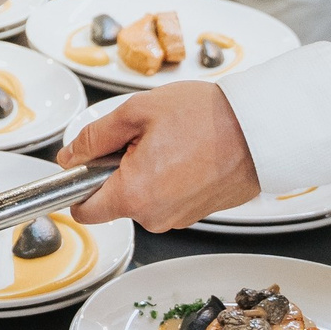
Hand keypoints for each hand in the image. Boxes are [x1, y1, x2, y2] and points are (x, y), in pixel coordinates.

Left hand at [55, 82, 258, 228]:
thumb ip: (94, 137)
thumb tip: (70, 155)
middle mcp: (155, 216)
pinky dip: (168, 178)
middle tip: (142, 137)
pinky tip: (187, 152)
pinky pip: (167, 198)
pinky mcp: (197, 213)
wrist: (260, 128)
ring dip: (145, 172)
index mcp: (135, 195)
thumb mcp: (136, 112)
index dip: (78, 184)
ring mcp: (179, 218)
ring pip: (142, 198)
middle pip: (115, 201)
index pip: (84, 211)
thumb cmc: (206, 117)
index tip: (87, 163)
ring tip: (171, 142)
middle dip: (117, 170)